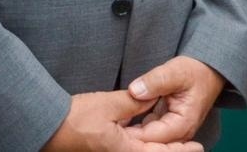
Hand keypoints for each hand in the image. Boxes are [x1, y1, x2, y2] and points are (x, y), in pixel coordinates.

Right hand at [40, 90, 198, 151]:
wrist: (49, 128)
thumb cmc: (76, 119)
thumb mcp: (109, 105)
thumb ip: (134, 103)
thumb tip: (151, 99)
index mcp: (126, 150)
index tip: (198, 147)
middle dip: (172, 151)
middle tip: (194, 146)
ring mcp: (114, 151)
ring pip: (143, 151)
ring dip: (159, 147)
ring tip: (178, 141)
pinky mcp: (107, 147)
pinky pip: (132, 147)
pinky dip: (145, 142)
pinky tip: (149, 133)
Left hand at [122, 56, 224, 145]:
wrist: (208, 71)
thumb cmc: (195, 71)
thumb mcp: (175, 71)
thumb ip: (155, 81)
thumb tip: (134, 91)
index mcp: (182, 124)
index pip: (151, 137)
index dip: (130, 133)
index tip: (112, 124)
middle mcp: (179, 133)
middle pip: (149, 142)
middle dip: (128, 135)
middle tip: (109, 124)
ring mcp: (173, 132)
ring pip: (147, 139)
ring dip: (131, 132)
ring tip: (112, 122)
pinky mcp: (166, 126)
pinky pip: (148, 131)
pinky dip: (136, 126)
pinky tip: (122, 118)